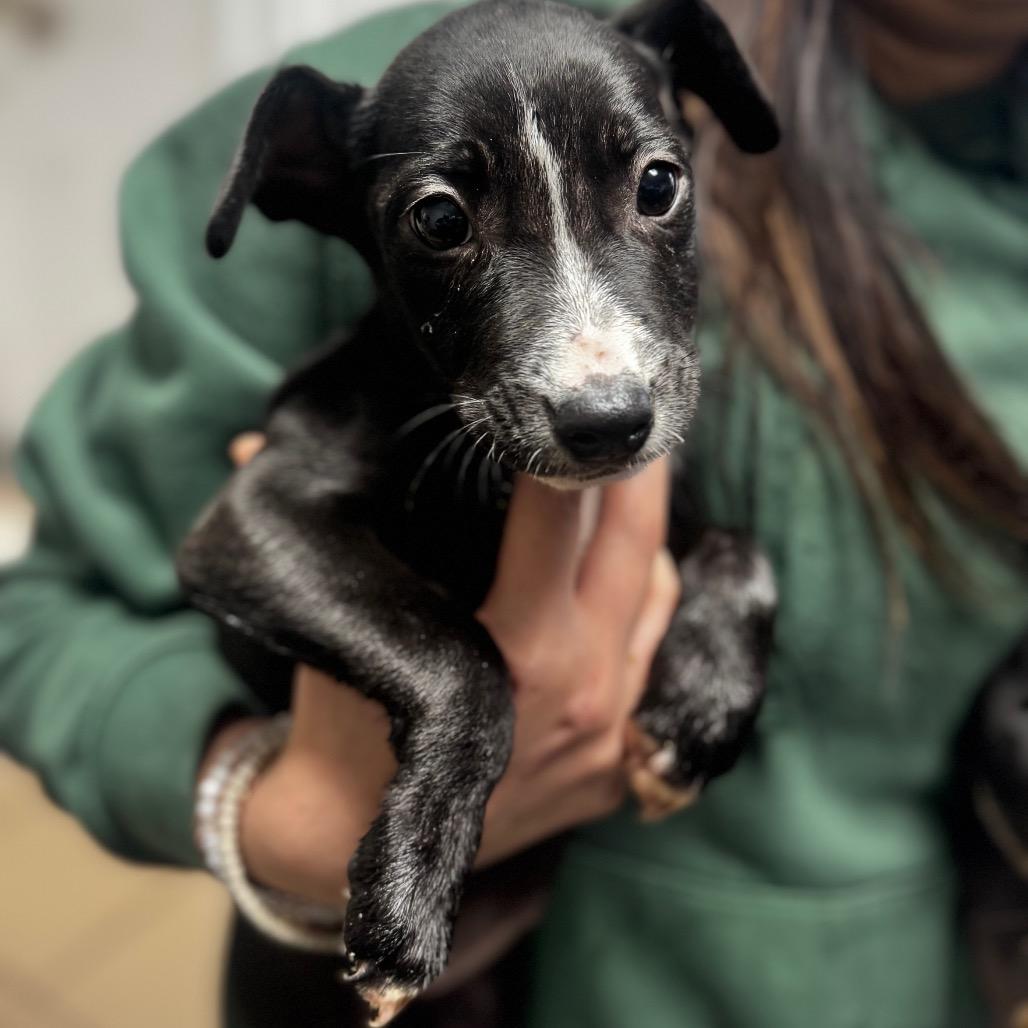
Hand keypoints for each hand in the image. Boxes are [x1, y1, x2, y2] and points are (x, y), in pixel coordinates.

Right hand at [199, 433, 678, 905]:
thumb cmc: (343, 727)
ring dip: (646, 530)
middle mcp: (580, 690)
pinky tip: (629, 562)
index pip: (555, 524)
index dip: (562, 453)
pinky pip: (654, 651)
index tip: (565, 398)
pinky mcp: (622, 759)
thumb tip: (251, 443)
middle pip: (633, 547)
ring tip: (629, 477)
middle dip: (636, 471)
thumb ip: (322, 538)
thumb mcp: (340, 631)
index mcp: (516, 655)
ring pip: (655, 595)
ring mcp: (611, 730)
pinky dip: (646, 596)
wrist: (355, 840)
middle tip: (632, 416)